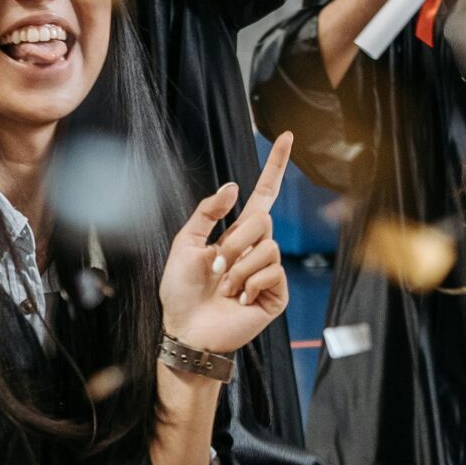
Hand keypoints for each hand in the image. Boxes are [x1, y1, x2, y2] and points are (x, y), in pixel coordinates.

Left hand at [161, 133, 292, 354]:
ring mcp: (268, 271)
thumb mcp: (186, 243)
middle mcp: (256, 248)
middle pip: (263, 220)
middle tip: (216, 265)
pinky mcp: (275, 294)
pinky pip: (272, 272)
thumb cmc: (181, 290)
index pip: (263, 194)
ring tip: (225, 288)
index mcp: (237, 233)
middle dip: (235, 241)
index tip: (284, 136)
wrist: (186, 329)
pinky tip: (240, 299)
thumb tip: (234, 186)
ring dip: (239, 268)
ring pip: (268, 247)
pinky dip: (250, 283)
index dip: (273, 166)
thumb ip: (207, 212)